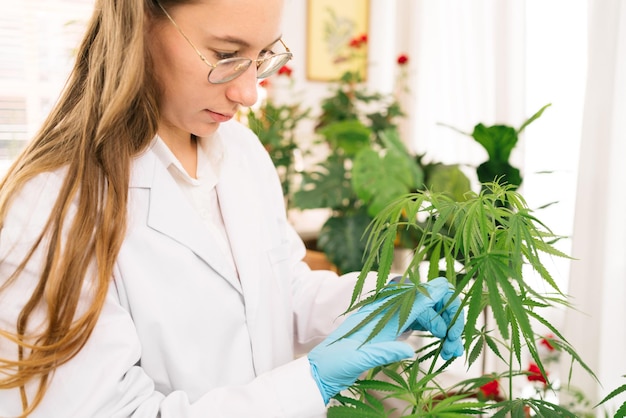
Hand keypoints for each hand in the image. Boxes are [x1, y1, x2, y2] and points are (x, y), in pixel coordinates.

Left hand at [308, 276, 464, 403]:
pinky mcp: (396, 327)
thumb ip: (386, 351)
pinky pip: (423, 323)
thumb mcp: (363, 357)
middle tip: (455, 350)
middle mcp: (394, 307)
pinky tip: (443, 350)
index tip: (455, 329)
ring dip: (447, 331)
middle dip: (451, 323)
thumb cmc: (340, 360)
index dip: (450, 304)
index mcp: (388, 308)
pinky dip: (437, 335)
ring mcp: (396, 316)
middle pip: (435, 303)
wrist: (325, 367)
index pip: (429, 292)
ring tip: (451, 354)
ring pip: (431, 314)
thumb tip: (410, 351)